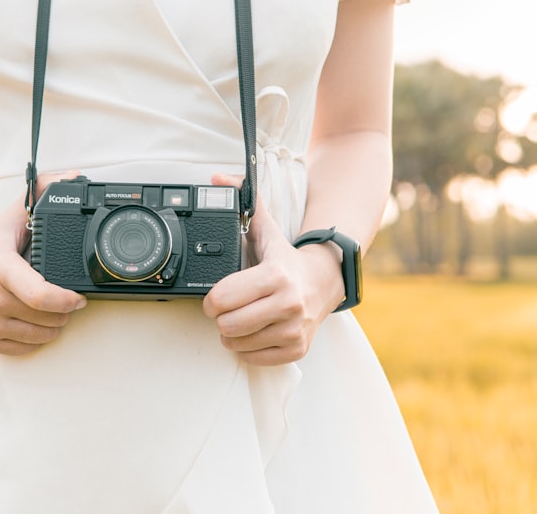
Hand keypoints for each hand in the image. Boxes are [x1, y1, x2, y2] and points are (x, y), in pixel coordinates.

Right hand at [0, 172, 86, 355]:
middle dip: (66, 312)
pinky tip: (35, 322)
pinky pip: (25, 349)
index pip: (42, 297)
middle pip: (46, 318)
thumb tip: (69, 176)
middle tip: (69, 301)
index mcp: (1, 270)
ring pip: (39, 336)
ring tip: (54, 311)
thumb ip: (38, 195)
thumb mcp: (8, 219)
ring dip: (54, 326)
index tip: (80, 297)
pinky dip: (36, 338)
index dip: (68, 301)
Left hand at [202, 173, 345, 365]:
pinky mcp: (297, 349)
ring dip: (233, 333)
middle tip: (228, 308)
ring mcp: (294, 329)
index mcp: (275, 275)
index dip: (210, 299)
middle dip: (221, 317)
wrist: (326, 281)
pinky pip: (254, 358)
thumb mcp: (266, 228)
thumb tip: (218, 178)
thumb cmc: (286, 257)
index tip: (215, 295)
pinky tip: (256, 331)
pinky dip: (248, 348)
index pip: (222, 298)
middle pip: (227, 325)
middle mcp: (288, 304)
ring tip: (243, 317)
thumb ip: (243, 201)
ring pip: (237, 343)